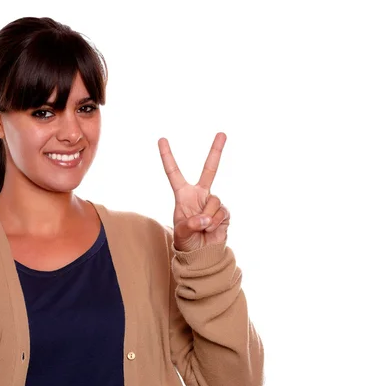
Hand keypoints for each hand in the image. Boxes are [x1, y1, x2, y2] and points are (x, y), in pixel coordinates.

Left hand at [158, 132, 230, 251]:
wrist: (202, 252)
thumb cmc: (186, 240)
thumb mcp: (181, 232)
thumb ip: (190, 224)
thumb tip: (205, 218)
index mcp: (183, 194)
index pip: (174, 172)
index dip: (168, 156)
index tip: (161, 139)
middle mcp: (200, 194)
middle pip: (209, 169)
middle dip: (216, 151)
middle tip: (222, 133)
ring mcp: (213, 201)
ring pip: (214, 202)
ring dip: (207, 218)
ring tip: (202, 227)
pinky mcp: (224, 211)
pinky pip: (221, 213)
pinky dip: (215, 223)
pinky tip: (211, 229)